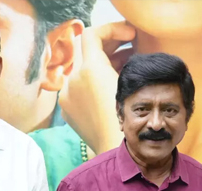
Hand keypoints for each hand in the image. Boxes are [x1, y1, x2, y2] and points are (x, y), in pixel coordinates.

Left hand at [58, 21, 135, 154]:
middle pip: (86, 50)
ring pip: (83, 70)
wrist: (115, 151)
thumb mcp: (134, 84)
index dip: (113, 29)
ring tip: (125, 68)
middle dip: (110, 46)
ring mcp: (67, 95)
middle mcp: (73, 79)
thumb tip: (125, 57)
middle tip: (130, 47)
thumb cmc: (131, 119)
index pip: (93, 34)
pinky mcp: (67, 110)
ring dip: (102, 65)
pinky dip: (93, 82)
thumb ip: (126, 64)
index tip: (131, 35)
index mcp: (90, 69)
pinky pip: (79, 87)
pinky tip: (110, 89)